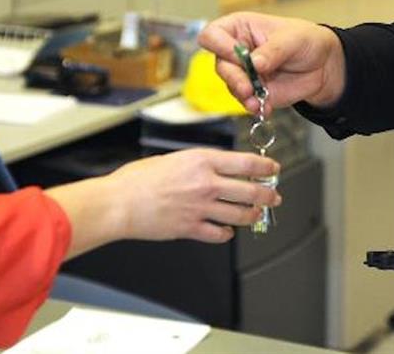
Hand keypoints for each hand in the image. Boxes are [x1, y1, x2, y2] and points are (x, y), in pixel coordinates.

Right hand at [47, 148, 281, 256]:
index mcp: (202, 161)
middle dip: (268, 194)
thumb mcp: (171, 158)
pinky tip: (228, 231)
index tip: (273, 169)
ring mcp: (200, 207)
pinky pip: (219, 234)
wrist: (119, 203)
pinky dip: (227, 234)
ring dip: (252, 214)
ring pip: (240, 214)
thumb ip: (196, 163)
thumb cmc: (137, 179)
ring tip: (256, 214)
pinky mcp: (191, 228)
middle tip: (274, 196)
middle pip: (250, 190)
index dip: (265, 167)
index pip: (245, 162)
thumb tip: (212, 168)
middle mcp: (206, 184)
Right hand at [199, 11, 345, 113]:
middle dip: (233, 78)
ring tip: (257, 101)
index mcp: (239, 28)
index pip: (213, 35)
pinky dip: (254, 106)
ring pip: (230, 86)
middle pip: (220, 65)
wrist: (323, 65)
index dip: (219, 45)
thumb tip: (255, 64)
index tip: (235, 55)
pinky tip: (265, 108)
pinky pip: (246, 102)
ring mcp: (244, 73)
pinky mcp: (253, 92)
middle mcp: (236, 51)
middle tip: (247, 87)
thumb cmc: (306, 40)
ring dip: (243, 95)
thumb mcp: (293, 39)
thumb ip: (273, 50)